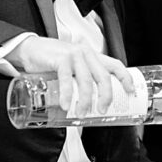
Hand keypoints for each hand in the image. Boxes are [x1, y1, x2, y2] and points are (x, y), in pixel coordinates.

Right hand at [8, 36, 133, 117]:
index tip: (131, 92)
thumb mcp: (72, 70)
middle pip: (104, 76)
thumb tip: (88, 108)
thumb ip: (80, 82)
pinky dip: (67, 94)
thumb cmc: (52, 61)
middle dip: (106, 96)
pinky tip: (66, 105)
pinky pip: (66, 79)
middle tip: (102, 111)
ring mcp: (74, 55)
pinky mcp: (60, 59)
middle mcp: (86, 54)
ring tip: (81, 113)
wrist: (30, 49)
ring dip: (86, 100)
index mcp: (93, 57)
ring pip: (86, 80)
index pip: (115, 65)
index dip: (125, 78)